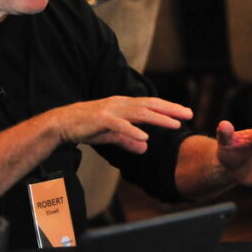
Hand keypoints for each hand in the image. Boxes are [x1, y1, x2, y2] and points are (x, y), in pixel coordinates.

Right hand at [50, 96, 192, 153]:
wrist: (61, 124)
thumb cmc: (87, 127)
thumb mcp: (111, 135)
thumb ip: (128, 140)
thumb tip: (145, 147)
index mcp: (124, 105)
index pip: (151, 104)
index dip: (169, 108)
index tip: (186, 113)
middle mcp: (120, 103)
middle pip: (150, 105)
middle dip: (171, 109)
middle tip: (189, 114)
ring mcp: (111, 110)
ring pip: (139, 113)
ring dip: (159, 119)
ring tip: (175, 125)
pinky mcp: (101, 119)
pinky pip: (120, 126)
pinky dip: (133, 131)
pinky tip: (145, 137)